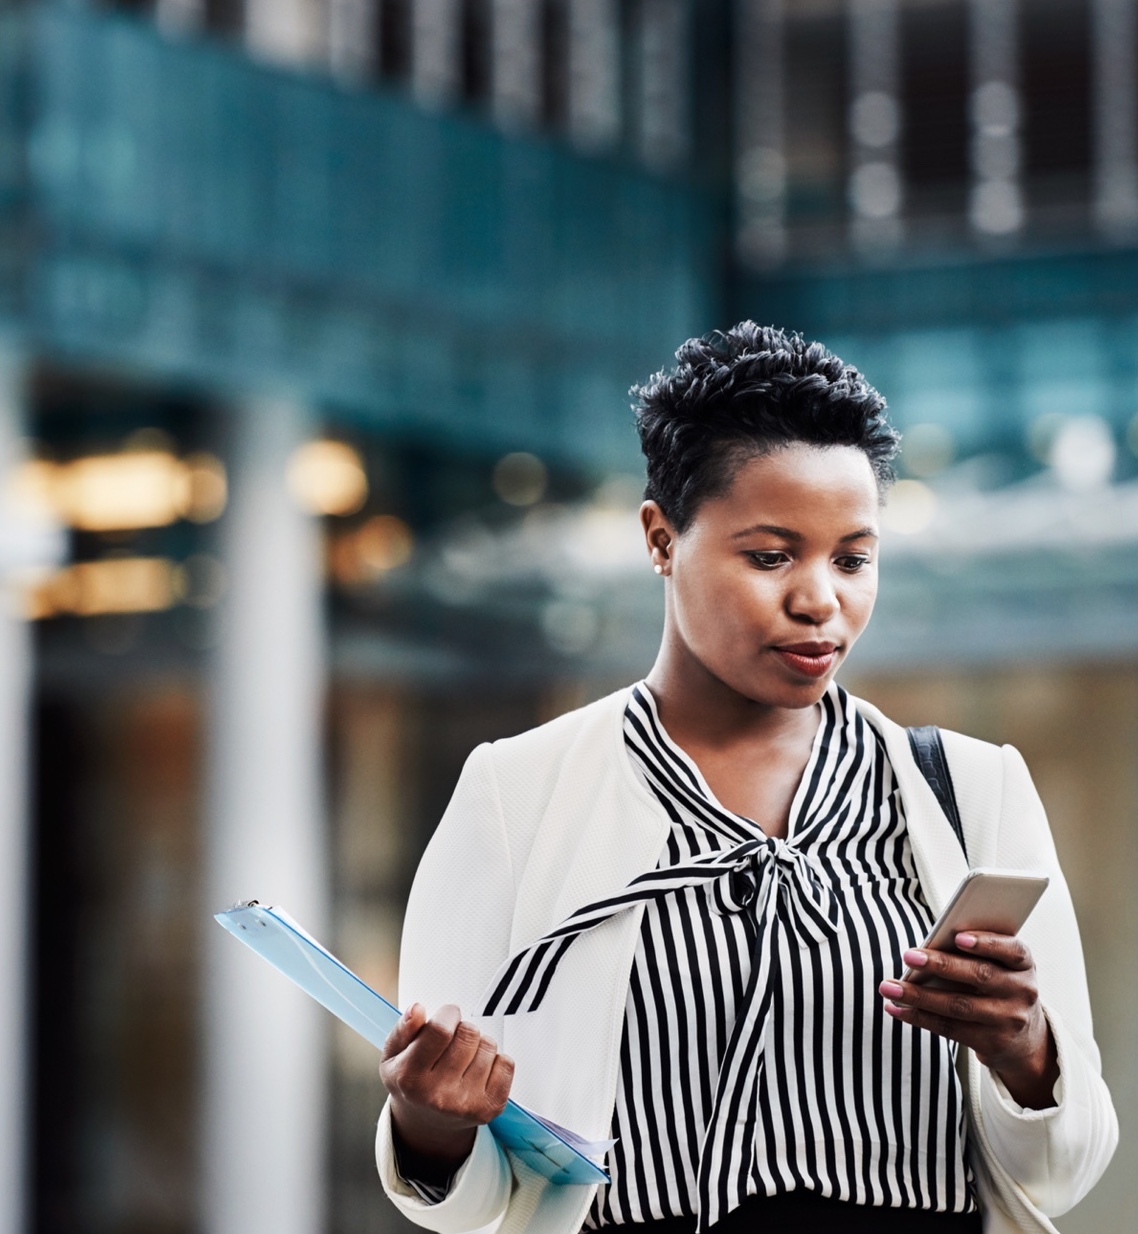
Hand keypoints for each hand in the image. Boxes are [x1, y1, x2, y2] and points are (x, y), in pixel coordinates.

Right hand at [380, 1002, 514, 1180]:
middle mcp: (438, 1096)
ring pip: (488, 1045)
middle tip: (451, 1044)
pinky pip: (506, 1062)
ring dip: (478, 1045)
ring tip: (462, 1059)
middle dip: (462, 1029)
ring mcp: (466, 1104)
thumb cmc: (411, 1081)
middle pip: (468, 1033)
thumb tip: (417, 1009)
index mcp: (410, 1078)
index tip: (446, 1017)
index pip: (441, 1030)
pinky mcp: (490, 1108)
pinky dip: (495, 1060)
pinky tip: (477, 1071)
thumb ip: (403, 1029)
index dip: (448, 1014)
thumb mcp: (393, 1056)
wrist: (427, 1123)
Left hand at [878, 931, 1058, 1109]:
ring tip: (889, 987)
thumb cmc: (999, 986)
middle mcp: (1021, 992)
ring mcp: (1009, 1020)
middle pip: (979, 976)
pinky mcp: (991, 1043)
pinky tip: (897, 1008)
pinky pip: (949, 1029)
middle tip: (908, 956)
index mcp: (1024, 964)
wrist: (1025, 1039)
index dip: (987, 943)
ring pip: (959, 1005)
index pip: (1012, 950)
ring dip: (919, 996)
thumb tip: (928, 947)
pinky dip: (919, 1017)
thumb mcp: (1000, 966)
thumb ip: (976, 953)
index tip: (958, 937)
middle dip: (941, 965)